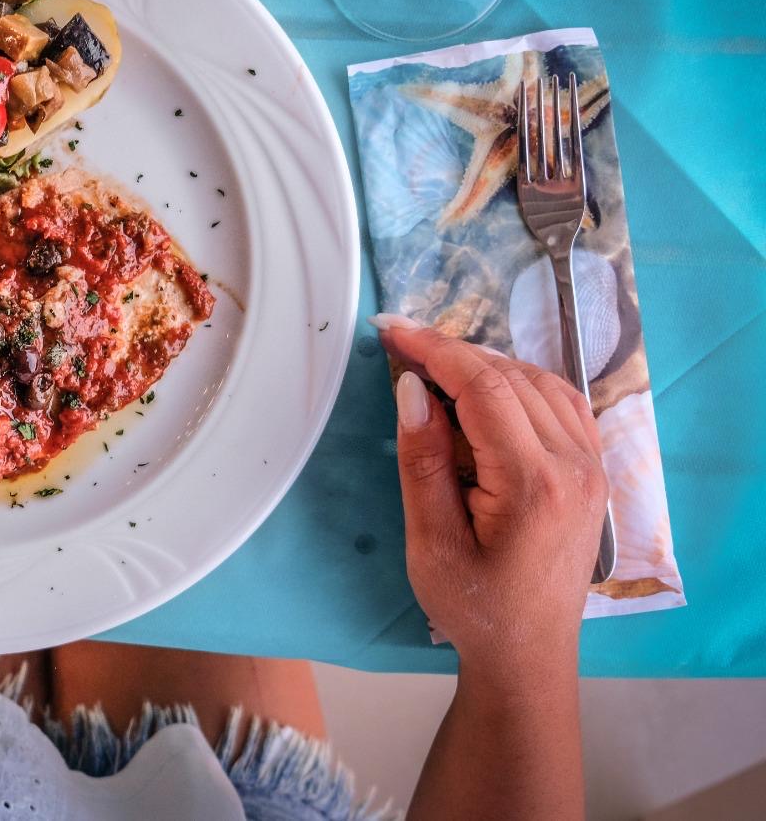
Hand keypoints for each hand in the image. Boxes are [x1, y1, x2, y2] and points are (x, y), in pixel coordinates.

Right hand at [375, 317, 607, 670]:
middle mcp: (575, 467)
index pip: (484, 388)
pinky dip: (520, 382)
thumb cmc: (472, 606)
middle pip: (513, 377)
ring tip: (435, 366)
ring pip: (541, 382)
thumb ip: (424, 461)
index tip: (392, 331)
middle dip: (454, 352)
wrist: (528, 654)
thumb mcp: (431, 541)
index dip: (436, 349)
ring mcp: (592, 467)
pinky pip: (561, 402)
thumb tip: (413, 388)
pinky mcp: (592, 471)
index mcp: (534, 486)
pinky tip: (485, 388)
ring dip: (486, 364)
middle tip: (402, 344)